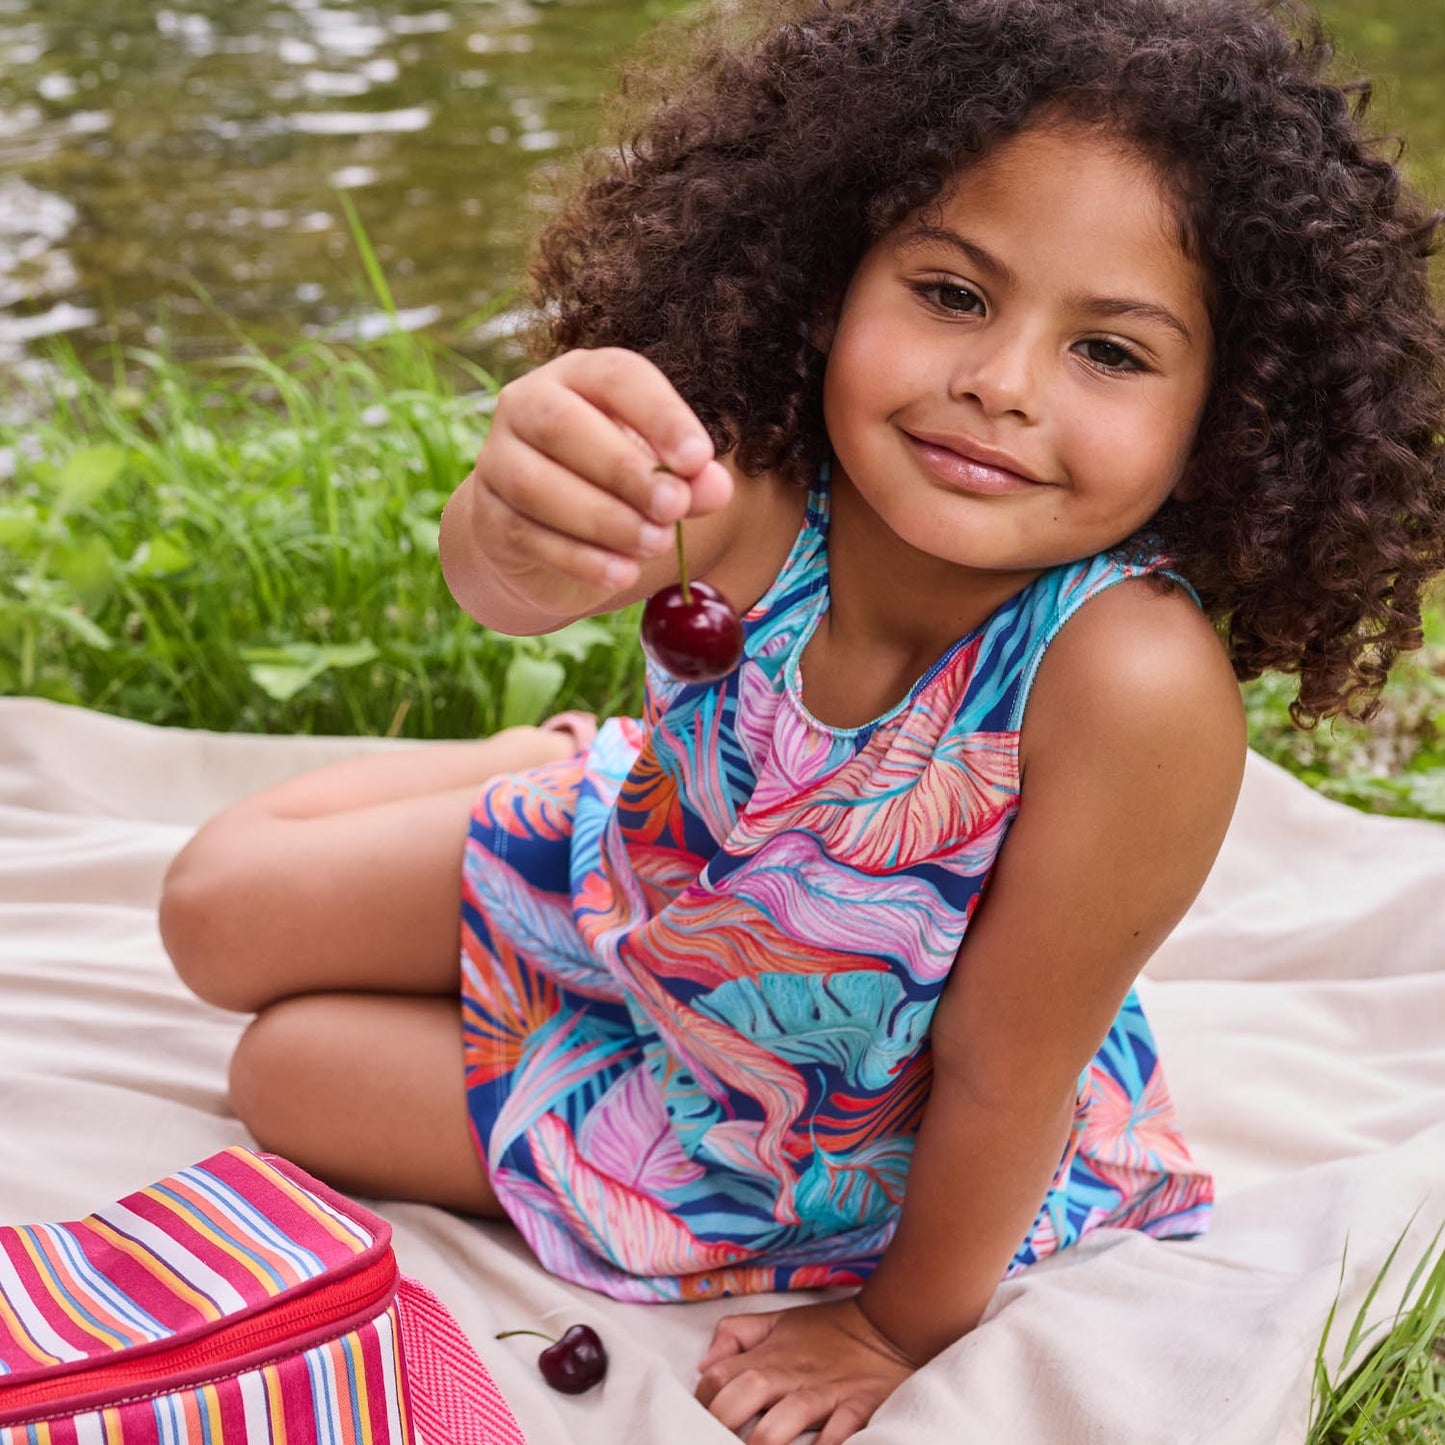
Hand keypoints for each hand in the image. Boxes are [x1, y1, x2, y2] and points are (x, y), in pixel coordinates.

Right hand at [457, 347, 732, 620]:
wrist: (544, 535)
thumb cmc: (613, 487)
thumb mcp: (657, 476)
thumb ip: (688, 480)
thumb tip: (716, 487)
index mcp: (579, 376)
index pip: (616, 375)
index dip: (659, 414)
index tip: (698, 459)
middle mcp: (527, 405)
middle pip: (562, 425)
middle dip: (625, 470)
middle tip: (675, 507)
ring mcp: (497, 460)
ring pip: (536, 484)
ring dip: (603, 519)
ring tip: (654, 544)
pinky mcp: (488, 516)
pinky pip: (528, 535)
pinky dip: (580, 559)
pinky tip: (622, 574)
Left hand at [694, 1297, 918, 1444]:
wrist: (886, 1327)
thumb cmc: (826, 1331)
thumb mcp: (777, 1321)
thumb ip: (736, 1334)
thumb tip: (704, 1366)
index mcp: (769, 1355)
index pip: (719, 1376)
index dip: (702, 1401)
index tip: (699, 1420)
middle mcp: (791, 1375)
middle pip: (745, 1395)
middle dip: (724, 1422)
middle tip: (717, 1441)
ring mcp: (824, 1394)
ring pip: (784, 1421)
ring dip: (764, 1442)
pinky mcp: (857, 1409)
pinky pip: (837, 1434)